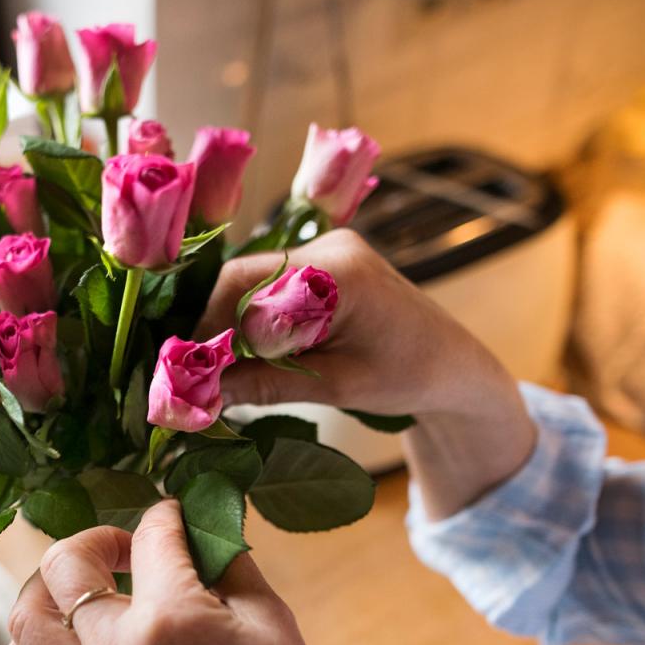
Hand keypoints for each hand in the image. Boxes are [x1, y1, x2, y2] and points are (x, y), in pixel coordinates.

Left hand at [0, 501, 418, 644]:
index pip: (149, 537)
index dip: (167, 515)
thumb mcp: (271, 617)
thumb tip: (199, 519)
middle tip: (130, 550)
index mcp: (170, 619)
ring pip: (26, 621)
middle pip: (66, 567)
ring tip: (82, 586)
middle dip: (97, 539)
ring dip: (47, 588)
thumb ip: (227, 558)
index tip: (179, 518)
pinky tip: (53, 639)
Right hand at [197, 229, 536, 518]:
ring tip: (221, 368)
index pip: (246, 284)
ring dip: (233, 323)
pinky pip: (272, 285)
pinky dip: (254, 318)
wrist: (454, 366)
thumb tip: (199, 396)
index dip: (209, 325)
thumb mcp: (334, 386)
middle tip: (197, 372)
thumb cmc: (408, 378)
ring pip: (253, 281)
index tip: (189, 369)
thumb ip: (265, 384)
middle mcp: (331, 248)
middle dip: (215, 324)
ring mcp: (328, 250)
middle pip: (243, 276)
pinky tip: (249, 352)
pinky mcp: (326, 264)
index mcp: (339, 272)